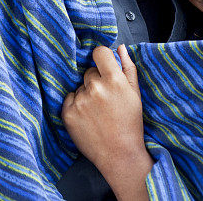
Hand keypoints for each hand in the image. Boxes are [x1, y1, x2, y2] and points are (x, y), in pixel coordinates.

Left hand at [62, 45, 151, 199]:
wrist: (119, 154)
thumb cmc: (130, 123)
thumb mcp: (135, 93)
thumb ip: (128, 67)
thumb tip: (120, 48)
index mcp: (114, 80)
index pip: (100, 52)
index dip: (102, 58)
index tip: (104, 66)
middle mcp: (95, 88)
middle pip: (90, 72)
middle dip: (97, 81)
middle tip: (106, 99)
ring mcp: (80, 101)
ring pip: (80, 86)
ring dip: (86, 94)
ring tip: (98, 112)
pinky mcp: (68, 114)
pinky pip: (69, 98)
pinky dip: (76, 105)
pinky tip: (88, 117)